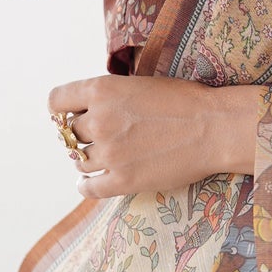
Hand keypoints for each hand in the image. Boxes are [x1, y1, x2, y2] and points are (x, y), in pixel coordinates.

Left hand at [48, 73, 265, 197]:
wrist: (215, 128)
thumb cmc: (185, 101)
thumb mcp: (139, 83)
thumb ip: (110, 95)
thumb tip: (87, 111)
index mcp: (102, 89)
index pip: (56, 101)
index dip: (63, 109)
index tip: (73, 116)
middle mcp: (100, 120)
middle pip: (69, 133)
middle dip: (81, 135)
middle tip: (98, 138)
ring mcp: (110, 153)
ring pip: (79, 160)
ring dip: (86, 159)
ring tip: (100, 159)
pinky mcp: (123, 180)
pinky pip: (88, 188)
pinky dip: (85, 186)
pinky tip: (90, 183)